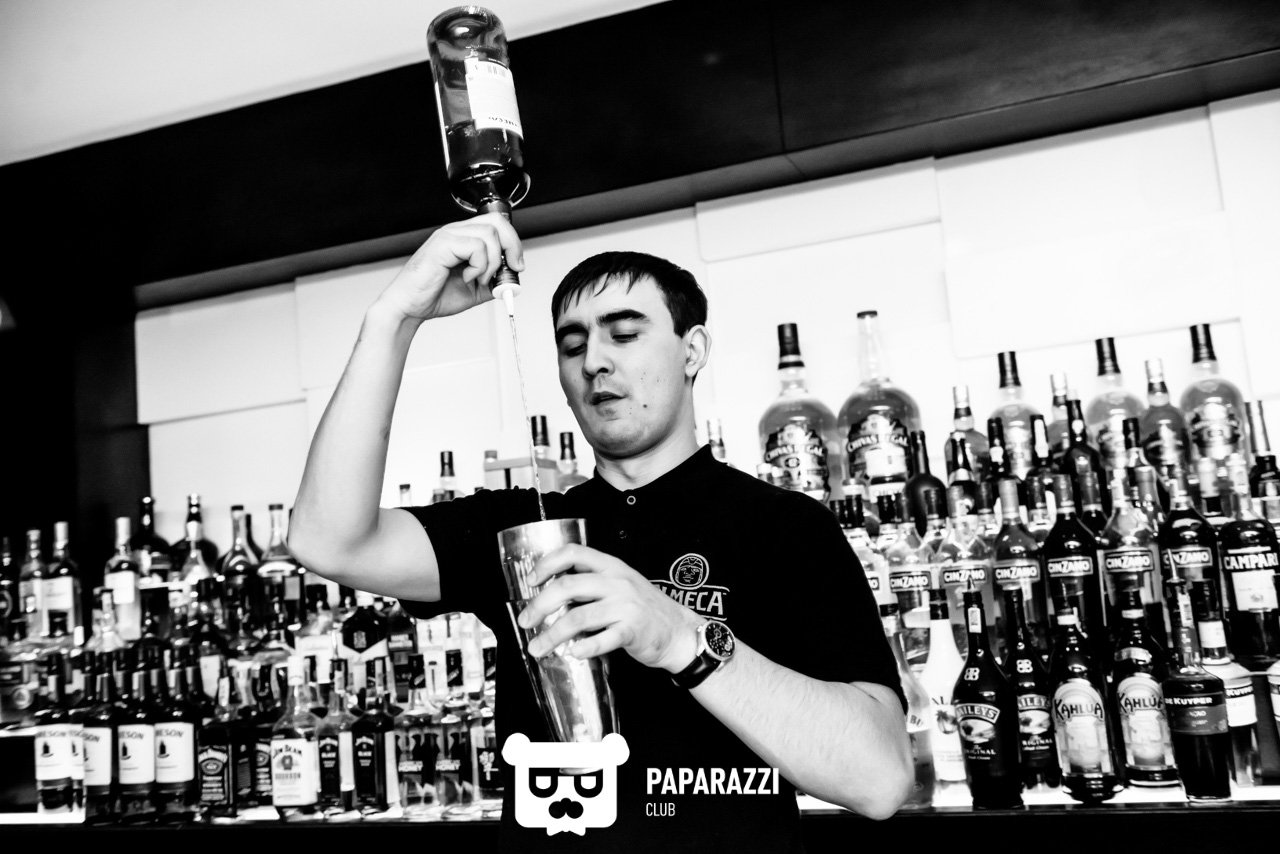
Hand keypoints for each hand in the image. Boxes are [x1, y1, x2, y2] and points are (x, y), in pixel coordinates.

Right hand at [375, 212, 523, 322]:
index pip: (496, 224)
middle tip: (510, 268)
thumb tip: (512, 278)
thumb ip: (494, 280)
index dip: (513, 242)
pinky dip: (478, 266)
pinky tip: (467, 278)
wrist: (410, 307)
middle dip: (512, 247)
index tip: (516, 265)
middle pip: (497, 222)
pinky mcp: (442, 244)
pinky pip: (475, 247)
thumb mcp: (475, 289)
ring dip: (491, 263)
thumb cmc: (434, 295)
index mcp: (463, 238)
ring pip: (489, 235)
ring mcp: (448, 236)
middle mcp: (455, 232)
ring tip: (478, 279)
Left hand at [515, 544, 701, 672]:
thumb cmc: (644, 609)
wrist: (678, 631)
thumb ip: (591, 584)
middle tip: (525, 621)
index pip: (573, 553)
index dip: (547, 564)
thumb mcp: (620, 585)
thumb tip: (549, 595)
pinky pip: (602, 639)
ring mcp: (626, 606)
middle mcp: (617, 582)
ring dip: (552, 635)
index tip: (531, 581)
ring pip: (578, 617)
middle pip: (568, 586)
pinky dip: (584, 647)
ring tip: (537, 648)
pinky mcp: (632, 631)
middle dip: (539, 605)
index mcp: (610, 566)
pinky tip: (572, 653)